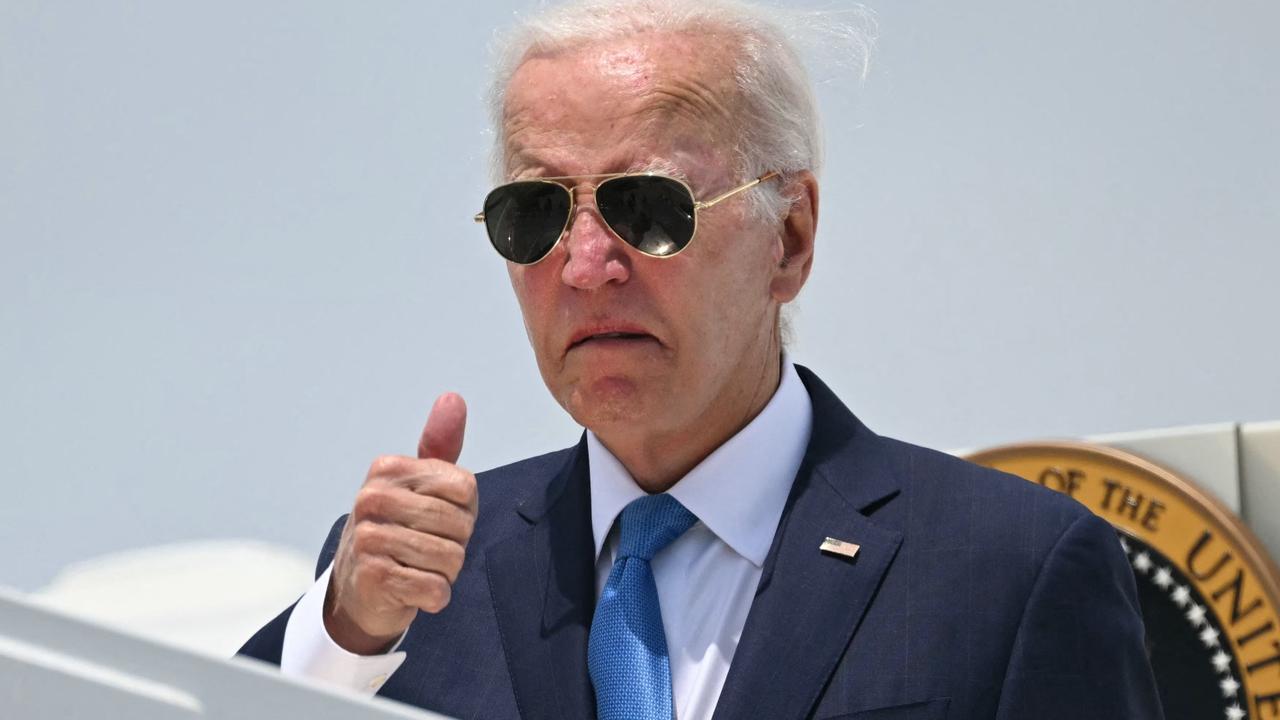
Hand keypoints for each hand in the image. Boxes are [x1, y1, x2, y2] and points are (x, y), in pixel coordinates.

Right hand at [323, 392, 476, 654]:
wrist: (359, 590)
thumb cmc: (400, 530)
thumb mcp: (420, 484)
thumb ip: (440, 444)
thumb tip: (453, 397)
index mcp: (387, 469)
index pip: (465, 488)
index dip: (464, 511)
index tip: (437, 519)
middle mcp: (372, 498)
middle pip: (460, 525)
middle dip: (455, 545)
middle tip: (426, 549)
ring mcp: (368, 538)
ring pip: (450, 558)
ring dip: (445, 572)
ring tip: (418, 568)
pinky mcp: (373, 578)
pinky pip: (436, 589)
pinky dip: (434, 596)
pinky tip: (412, 590)